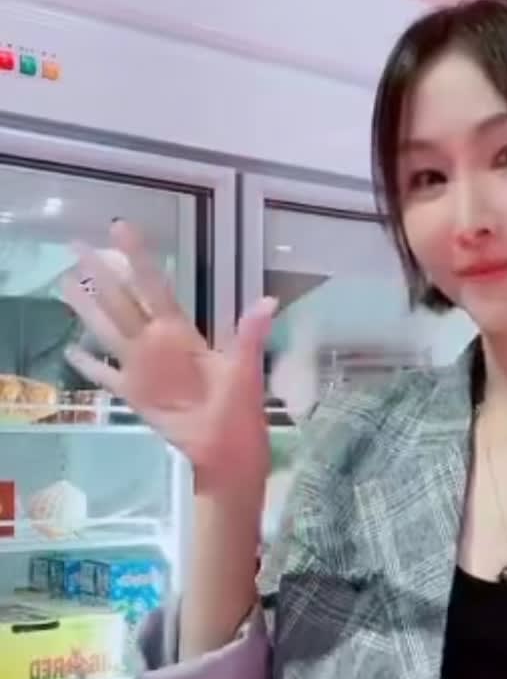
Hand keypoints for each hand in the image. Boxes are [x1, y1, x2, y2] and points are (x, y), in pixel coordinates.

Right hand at [62, 221, 276, 495]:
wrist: (227, 451)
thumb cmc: (239, 409)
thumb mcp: (245, 369)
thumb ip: (250, 334)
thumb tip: (270, 300)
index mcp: (182, 333)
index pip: (156, 286)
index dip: (139, 258)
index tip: (121, 228)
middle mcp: (157, 344)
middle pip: (123, 302)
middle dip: (100, 274)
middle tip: (75, 244)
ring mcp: (143, 369)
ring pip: (108, 331)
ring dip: (86, 309)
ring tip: (63, 283)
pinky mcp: (134, 395)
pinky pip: (107, 377)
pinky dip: (89, 366)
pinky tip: (71, 351)